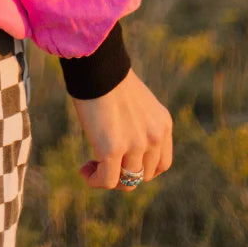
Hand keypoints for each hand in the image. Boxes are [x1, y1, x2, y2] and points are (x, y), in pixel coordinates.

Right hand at [71, 68, 172, 190]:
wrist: (97, 64)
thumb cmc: (108, 77)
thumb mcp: (134, 103)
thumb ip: (138, 124)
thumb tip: (123, 143)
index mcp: (162, 124)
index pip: (161, 163)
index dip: (141, 169)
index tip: (122, 161)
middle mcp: (154, 137)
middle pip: (145, 176)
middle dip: (125, 175)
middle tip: (104, 165)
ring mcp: (135, 144)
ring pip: (127, 182)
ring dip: (108, 179)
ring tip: (91, 169)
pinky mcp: (112, 148)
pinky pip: (107, 180)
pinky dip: (95, 180)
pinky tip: (85, 172)